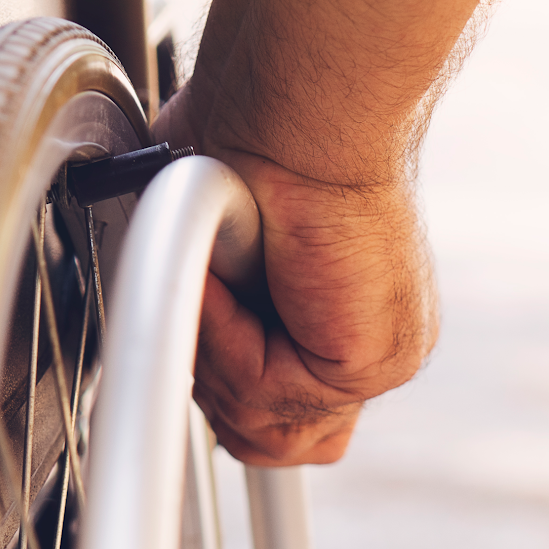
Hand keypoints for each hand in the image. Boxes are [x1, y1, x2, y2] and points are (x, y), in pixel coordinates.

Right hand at [153, 85, 436, 465]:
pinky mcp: (365, 364)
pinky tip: (231, 268)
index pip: (288, 424)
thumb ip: (207, 304)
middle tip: (201, 293)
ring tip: (216, 269)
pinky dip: (222, 331)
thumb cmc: (255, 144)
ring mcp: (373, 364)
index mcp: (346, 327)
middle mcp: (368, 352)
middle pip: (269, 442)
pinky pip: (259, 390)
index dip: (227, 400)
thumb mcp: (214, 241)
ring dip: (210, 349)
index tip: (187, 350)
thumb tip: (174, 324)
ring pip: (256, 427)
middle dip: (210, 377)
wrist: (299, 105)